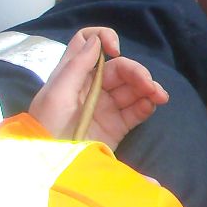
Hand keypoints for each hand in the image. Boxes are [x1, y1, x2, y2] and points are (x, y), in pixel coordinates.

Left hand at [29, 27, 169, 148]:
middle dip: (136, 72)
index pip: (88, 43)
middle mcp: (91, 86)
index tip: (115, 51)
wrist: (50, 167)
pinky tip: (151, 106)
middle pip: (119, 67)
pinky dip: (147, 105)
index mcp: (73, 74)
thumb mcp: (56, 94)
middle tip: (148, 85)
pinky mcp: (117, 125)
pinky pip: (137, 110)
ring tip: (159, 97)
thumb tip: (96, 39)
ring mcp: (105, 106)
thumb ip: (76, 66)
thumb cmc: (47, 126)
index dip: (104, 39)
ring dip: (149, 87)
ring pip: (132, 87)